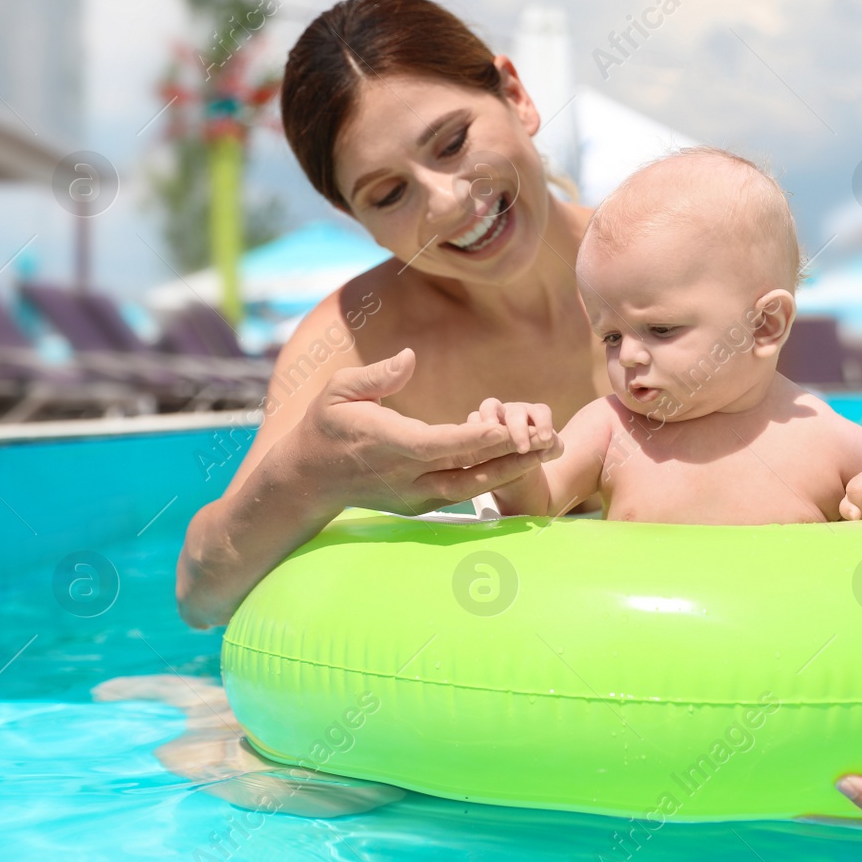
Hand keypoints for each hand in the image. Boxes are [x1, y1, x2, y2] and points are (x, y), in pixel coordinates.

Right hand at [287, 350, 555, 514]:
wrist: (307, 481)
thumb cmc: (324, 427)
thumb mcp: (338, 391)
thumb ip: (377, 375)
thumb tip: (410, 357)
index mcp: (389, 445)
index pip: (443, 444)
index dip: (481, 439)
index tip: (514, 429)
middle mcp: (406, 477)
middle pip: (469, 471)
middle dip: (513, 457)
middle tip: (554, 441)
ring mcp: (414, 496)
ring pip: (472, 487)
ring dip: (512, 470)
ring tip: (549, 451)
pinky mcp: (420, 504)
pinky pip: (464, 492)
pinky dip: (493, 478)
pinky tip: (522, 461)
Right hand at [469, 397, 562, 457]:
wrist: (515, 469)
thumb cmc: (534, 457)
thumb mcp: (547, 454)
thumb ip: (551, 449)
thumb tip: (544, 451)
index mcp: (534, 415)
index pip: (541, 412)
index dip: (544, 423)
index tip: (546, 440)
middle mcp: (514, 412)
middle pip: (516, 411)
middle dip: (519, 429)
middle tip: (523, 449)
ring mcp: (494, 415)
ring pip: (489, 407)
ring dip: (490, 417)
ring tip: (492, 432)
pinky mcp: (475, 425)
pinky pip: (471, 422)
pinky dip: (473, 430)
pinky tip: (476, 446)